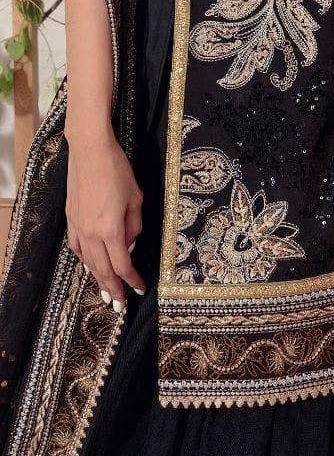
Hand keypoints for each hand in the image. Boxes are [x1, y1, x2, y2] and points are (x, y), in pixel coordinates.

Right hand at [65, 127, 146, 310]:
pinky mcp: (70, 219)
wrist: (90, 152)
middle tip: (120, 303)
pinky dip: (85, 260)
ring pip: (88, 262)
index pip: (122, 265)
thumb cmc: (117, 170)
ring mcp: (78, 227)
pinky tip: (90, 264)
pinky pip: (77, 248)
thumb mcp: (136, 198)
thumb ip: (134, 225)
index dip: (132, 280)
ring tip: (106, 290)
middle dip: (113, 288)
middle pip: (103, 270)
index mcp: (111, 229)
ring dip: (97, 278)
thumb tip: (130, 242)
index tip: (140, 288)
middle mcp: (92, 233)